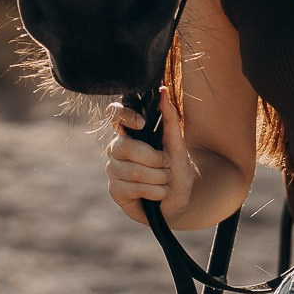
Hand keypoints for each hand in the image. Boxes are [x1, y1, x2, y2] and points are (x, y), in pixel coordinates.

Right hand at [103, 86, 196, 225]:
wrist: (180, 201)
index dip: (124, 115)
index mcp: (131, 133)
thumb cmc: (177, 171)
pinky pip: (132, 188)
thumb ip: (170, 120)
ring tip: (165, 181)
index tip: (142, 123)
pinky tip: (158, 194)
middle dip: (154, 159)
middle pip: (124, 146)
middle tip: (167, 165)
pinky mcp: (115, 190)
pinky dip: (154, 192)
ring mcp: (114, 169)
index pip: (115, 114)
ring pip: (132, 171)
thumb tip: (163, 92)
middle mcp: (118, 148)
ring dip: (158, 178)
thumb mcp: (178, 146)